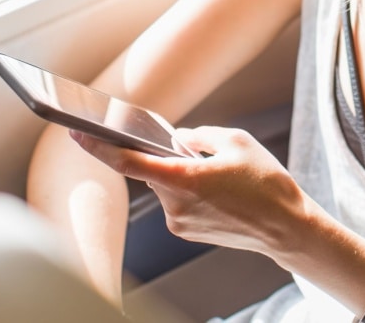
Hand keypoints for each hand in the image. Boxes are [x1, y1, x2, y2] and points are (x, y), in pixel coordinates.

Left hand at [69, 126, 309, 256]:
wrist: (286, 227)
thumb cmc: (266, 184)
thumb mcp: (236, 141)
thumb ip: (199, 135)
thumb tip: (178, 140)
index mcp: (184, 179)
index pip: (129, 162)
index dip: (99, 146)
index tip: (78, 132)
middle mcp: (175, 205)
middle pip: (153, 170)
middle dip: (169, 157)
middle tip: (203, 155)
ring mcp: (179, 222)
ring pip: (166, 186)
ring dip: (182, 175)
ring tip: (220, 178)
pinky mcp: (186, 231)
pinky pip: (177, 201)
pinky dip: (189, 190)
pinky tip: (219, 192)